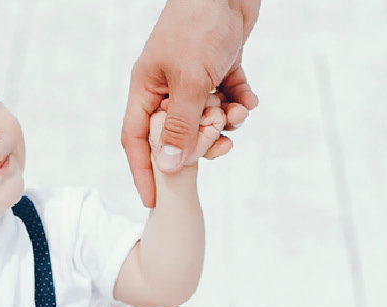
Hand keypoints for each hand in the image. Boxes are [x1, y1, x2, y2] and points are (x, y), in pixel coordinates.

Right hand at [124, 0, 260, 205]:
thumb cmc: (199, 26)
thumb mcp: (189, 81)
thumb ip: (180, 127)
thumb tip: (169, 168)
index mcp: (146, 88)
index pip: (137, 139)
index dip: (143, 171)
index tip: (152, 200)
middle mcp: (166, 86)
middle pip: (177, 133)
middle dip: (201, 143)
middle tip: (222, 149)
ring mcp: (192, 77)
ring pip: (206, 117)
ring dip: (225, 122)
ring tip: (238, 115)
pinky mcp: (218, 67)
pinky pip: (227, 97)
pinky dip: (239, 102)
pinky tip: (249, 99)